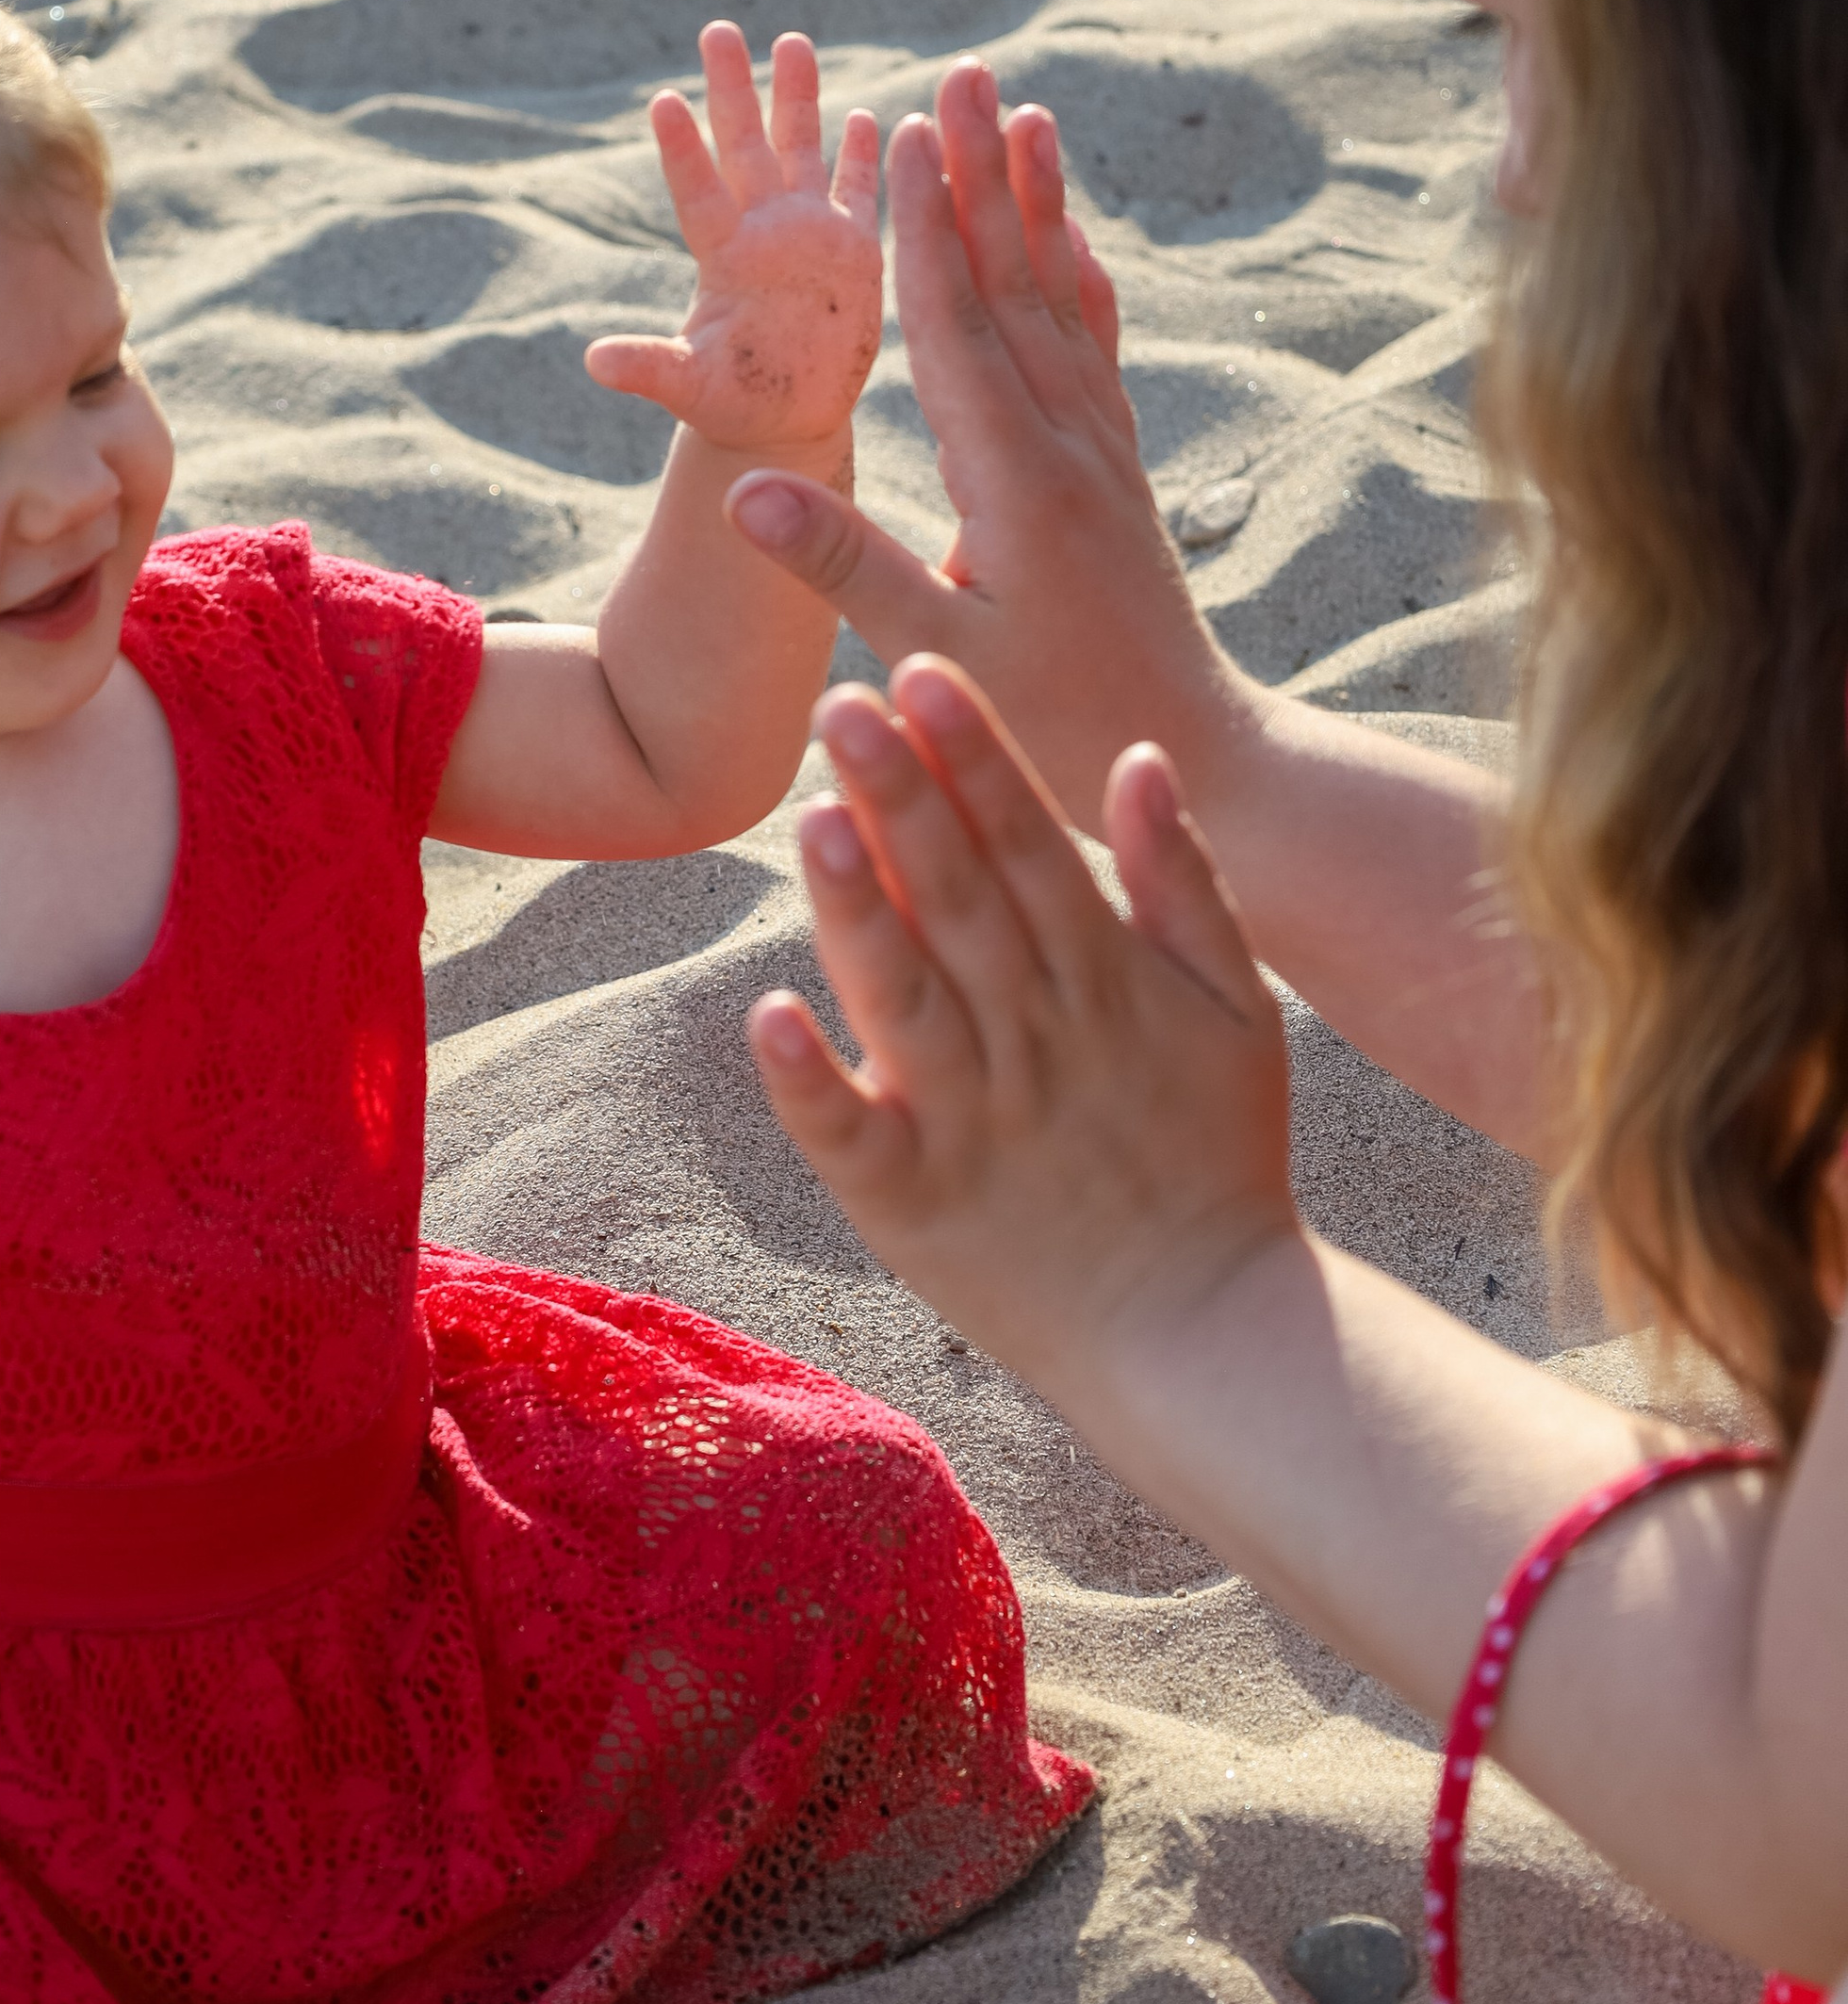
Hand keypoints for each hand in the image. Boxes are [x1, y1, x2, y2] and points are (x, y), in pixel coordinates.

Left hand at [586, 22, 880, 459]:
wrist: (784, 421)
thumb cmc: (732, 405)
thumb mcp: (691, 387)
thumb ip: (650, 367)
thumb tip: (594, 361)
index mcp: (724, 257)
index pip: (699, 190)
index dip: (685, 149)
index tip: (664, 99)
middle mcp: (763, 232)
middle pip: (746, 146)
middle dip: (735, 88)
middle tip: (718, 29)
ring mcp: (807, 235)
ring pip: (800, 150)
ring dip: (797, 97)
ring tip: (790, 40)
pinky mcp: (852, 252)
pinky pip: (857, 192)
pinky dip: (862, 155)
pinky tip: (866, 113)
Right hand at [725, 57, 1252, 817]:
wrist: (1200, 765)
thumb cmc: (1058, 728)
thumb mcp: (937, 658)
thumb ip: (845, 569)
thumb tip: (745, 495)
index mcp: (1015, 482)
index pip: (956, 328)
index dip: (923, 230)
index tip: (904, 136)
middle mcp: (1070, 448)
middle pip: (1015, 285)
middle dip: (982, 178)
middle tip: (966, 77)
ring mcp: (1104, 456)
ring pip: (1062, 303)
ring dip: (1036, 207)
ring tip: (1024, 118)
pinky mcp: (1121, 479)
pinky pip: (1098, 354)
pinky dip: (1081, 284)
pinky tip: (1074, 242)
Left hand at [748, 656, 1296, 1388]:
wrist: (1205, 1333)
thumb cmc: (1217, 1160)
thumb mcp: (1237, 1013)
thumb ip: (1183, 883)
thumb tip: (1141, 758)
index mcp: (1101, 982)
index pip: (1024, 843)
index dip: (972, 753)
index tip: (919, 669)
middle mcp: (1032, 1040)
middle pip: (957, 896)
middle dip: (901, 793)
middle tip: (841, 702)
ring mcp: (969, 1122)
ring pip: (905, 994)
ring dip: (858, 906)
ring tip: (813, 817)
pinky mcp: (912, 1204)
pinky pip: (851, 1134)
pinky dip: (809, 1080)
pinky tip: (767, 1014)